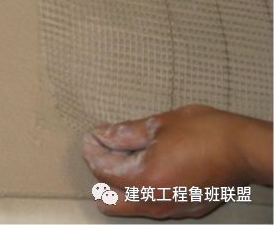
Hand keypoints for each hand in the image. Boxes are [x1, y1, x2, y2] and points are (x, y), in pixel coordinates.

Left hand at [82, 104, 272, 218]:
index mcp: (144, 179)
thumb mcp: (159, 125)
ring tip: (124, 156)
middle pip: (108, 200)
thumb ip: (125, 133)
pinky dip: (138, 189)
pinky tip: (145, 167)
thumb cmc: (207, 133)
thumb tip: (102, 135)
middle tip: (103, 150)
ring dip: (118, 184)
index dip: (92, 151)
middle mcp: (153, 202)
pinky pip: (148, 205)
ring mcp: (169, 209)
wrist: (245, 150)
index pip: (103, 170)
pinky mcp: (183, 210)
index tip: (90, 137)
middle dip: (100, 174)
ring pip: (128, 206)